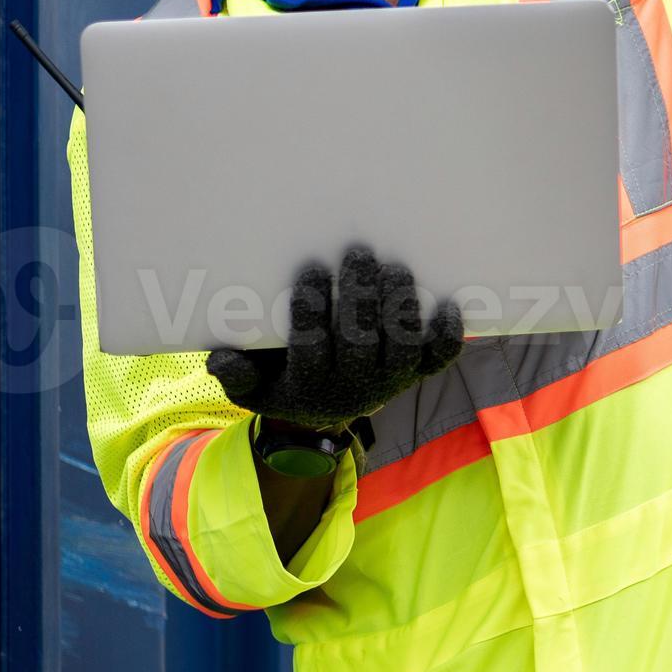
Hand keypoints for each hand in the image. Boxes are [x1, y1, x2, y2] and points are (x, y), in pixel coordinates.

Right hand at [208, 243, 464, 432]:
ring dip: (401, 308)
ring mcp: (389, 381)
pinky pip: (438, 359)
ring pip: (402, 348)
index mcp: (309, 387)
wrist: (320, 417)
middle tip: (357, 253)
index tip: (310, 269)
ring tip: (395, 268)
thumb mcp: (251, 385)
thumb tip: (223, 358)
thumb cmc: (281, 382)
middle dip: (360, 297)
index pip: (311, 347)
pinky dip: (447, 334)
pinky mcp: (414, 375)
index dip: (311, 309)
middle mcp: (354, 388)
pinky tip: (449, 303)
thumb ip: (236, 372)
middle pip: (360, 343)